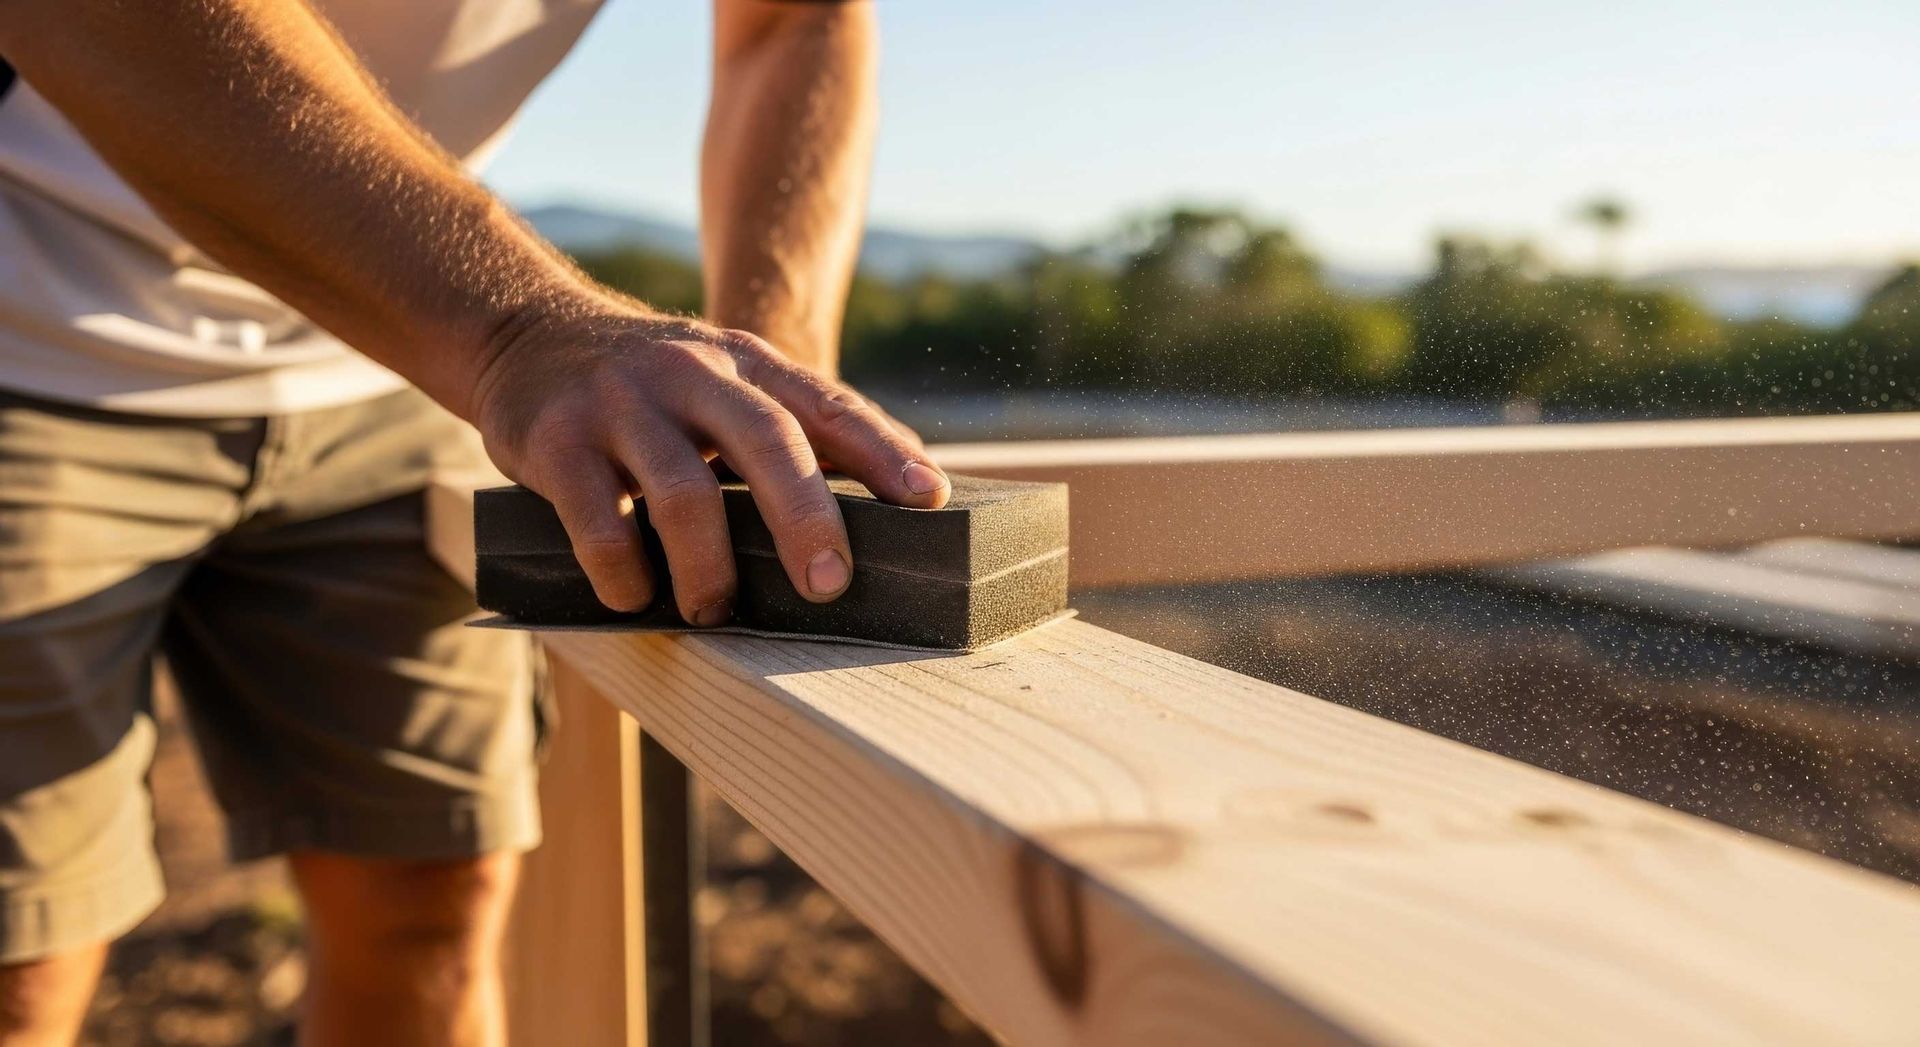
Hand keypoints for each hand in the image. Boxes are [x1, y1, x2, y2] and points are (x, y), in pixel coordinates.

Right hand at [469, 300, 949, 624]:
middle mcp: (690, 372)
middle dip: (806, 517)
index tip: (928, 498)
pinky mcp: (556, 440)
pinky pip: (599, 521)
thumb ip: (796, 426)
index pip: (827, 404)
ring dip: (708, 568)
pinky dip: (625, 572)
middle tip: (829, 584)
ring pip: (683, 491)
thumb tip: (904, 492)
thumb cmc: (654, 383)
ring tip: (715, 610)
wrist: (524, 332)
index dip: (880, 450)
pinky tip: (635, 595)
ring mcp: (621, 404)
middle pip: (766, 441)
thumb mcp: (724, 379)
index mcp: (746, 361)